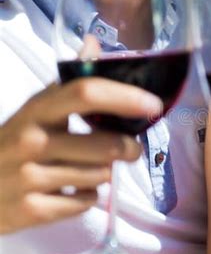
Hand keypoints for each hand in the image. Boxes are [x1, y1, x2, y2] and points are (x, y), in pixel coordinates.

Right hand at [0, 79, 161, 233]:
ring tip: (93, 170)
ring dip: (105, 174)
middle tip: (131, 149)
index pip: (85, 93)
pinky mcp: (32, 211)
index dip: (125, 96)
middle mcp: (31, 141)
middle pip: (104, 144)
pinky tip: (74, 191)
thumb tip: (94, 42)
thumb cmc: (11, 145)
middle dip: (128, 148)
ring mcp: (30, 178)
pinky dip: (89, 198)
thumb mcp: (34, 111)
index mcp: (36, 110)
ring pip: (99, 176)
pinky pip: (85, 203)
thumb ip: (68, 83)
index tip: (153, 104)